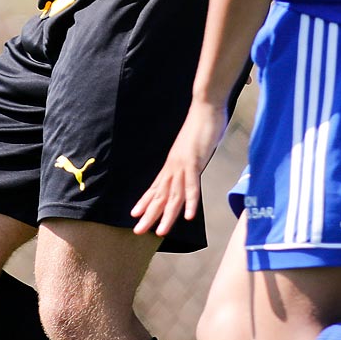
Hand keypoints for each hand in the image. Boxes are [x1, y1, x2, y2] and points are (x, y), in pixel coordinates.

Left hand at [131, 98, 226, 237]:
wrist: (206, 107)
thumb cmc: (201, 126)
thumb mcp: (192, 148)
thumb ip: (189, 161)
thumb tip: (189, 169)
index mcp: (172, 164)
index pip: (156, 187)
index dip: (145, 201)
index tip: (135, 214)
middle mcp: (173, 166)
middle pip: (160, 195)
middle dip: (149, 214)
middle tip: (138, 231)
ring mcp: (183, 164)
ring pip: (173, 195)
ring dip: (168, 215)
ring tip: (160, 232)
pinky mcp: (195, 161)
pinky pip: (192, 185)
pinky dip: (191, 201)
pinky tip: (189, 216)